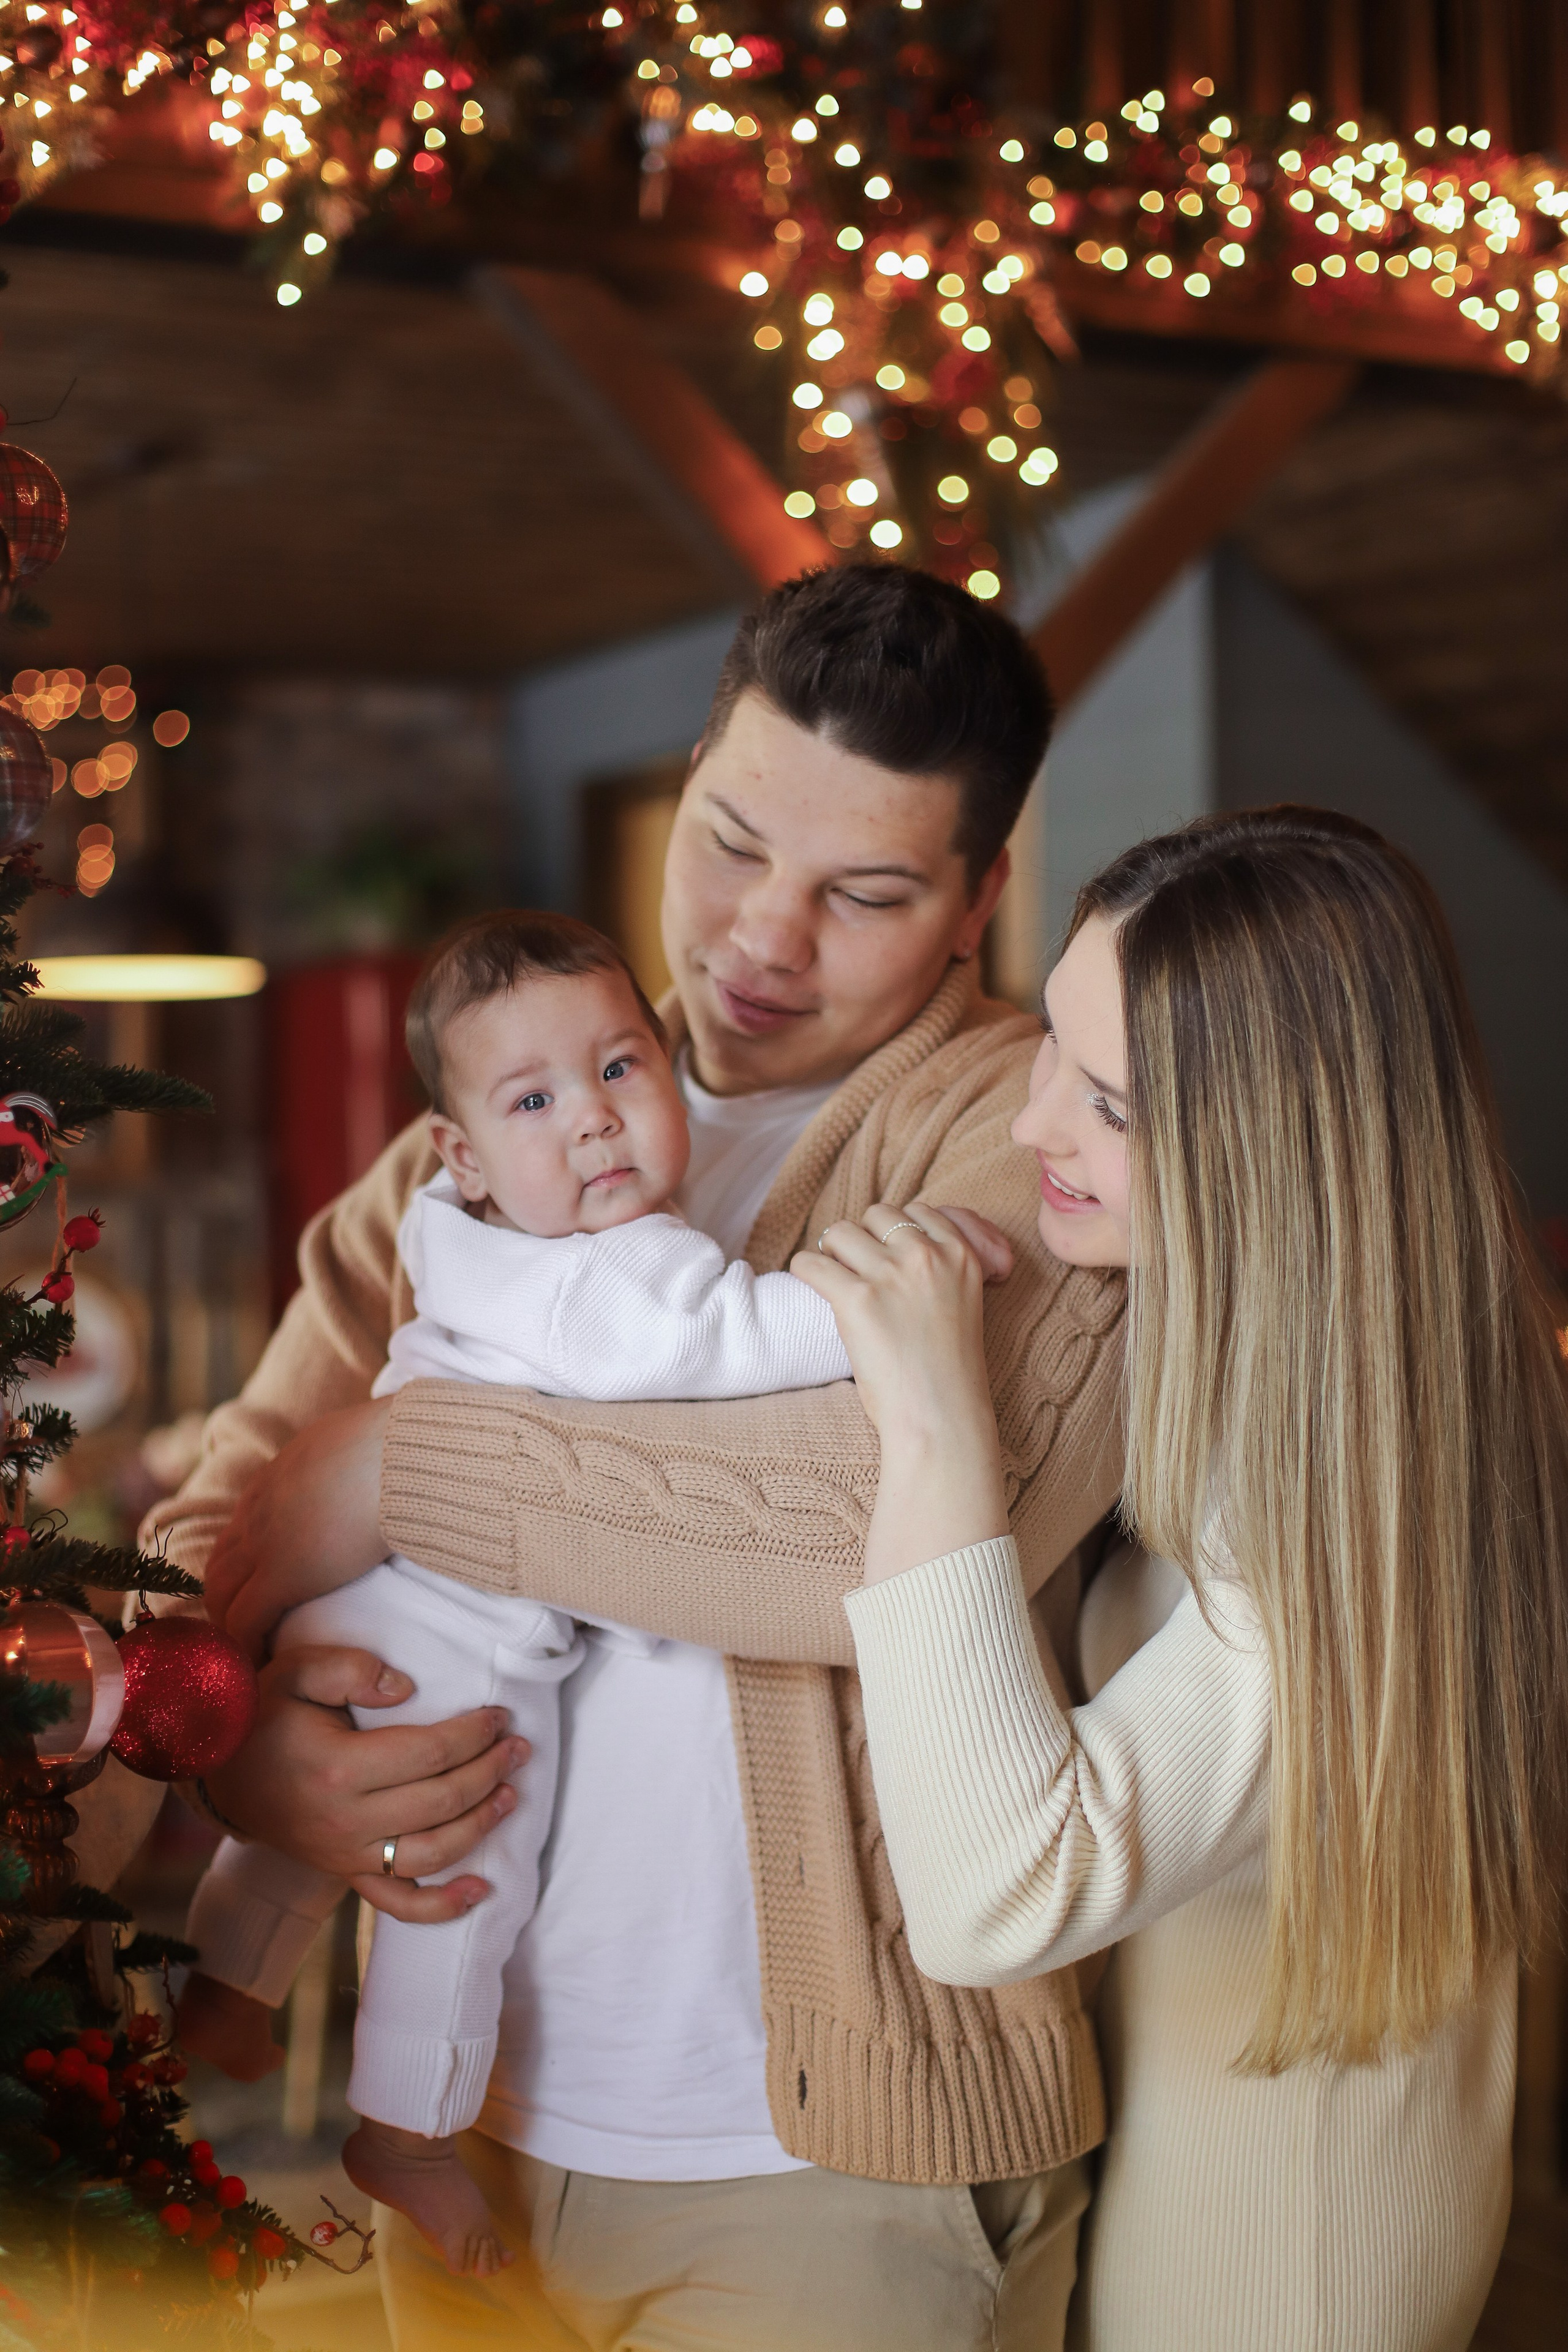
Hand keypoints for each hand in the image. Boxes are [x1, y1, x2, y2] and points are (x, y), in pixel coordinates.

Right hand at [202, 1644, 529, 1922]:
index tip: (499, 1716)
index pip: (430, 1753)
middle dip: (489, 1772)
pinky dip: (444, 1907)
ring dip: (481, 1826)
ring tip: (510, 1794)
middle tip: (517, 1748)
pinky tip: (483, 1889)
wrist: (220, 1771)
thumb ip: (350, 1669)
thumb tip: (406, 1688)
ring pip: (432, 1855)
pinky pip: (399, 1904)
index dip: (474, 1734)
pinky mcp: (346, 1875)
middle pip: (441, 1802)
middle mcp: (347, 1821)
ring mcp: (347, 1856)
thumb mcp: (295, 1671)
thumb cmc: (263, 1714)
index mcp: (339, 1768)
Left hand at [206, 1398, 392, 1659]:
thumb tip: (364, 1465)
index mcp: (278, 1478)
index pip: (242, 1527)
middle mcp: (259, 1509)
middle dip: (228, 1597)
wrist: (404, 1458)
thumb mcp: (353, 1444)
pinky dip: (246, 1645)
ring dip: (231, 1624)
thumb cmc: (400, 1447)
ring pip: (221, 1594)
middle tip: (250, 1628)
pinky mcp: (282, 1575)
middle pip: (220, 1562)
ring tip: (252, 1651)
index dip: (247, 1563)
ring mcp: (264, 1542)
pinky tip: (260, 1664)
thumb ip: (344, 1462)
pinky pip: (244, 1621)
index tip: (263, 1587)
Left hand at [791, 1201, 1008, 1584]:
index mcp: (961, 1255)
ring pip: (841, 1232)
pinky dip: (805, 1272)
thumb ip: (939, 1271)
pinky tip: (810, 1286)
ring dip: (833, 1252)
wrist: (941, 1419)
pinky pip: (812, 1262)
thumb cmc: (949, 1375)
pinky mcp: (857, 1298)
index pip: (919, 1211)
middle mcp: (927, 1255)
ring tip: (835, 1280)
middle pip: (878, 1214)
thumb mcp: (962, 1306)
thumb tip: (897, 1250)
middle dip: (864, 1238)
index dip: (896, 1231)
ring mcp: (891, 1274)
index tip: (886, 1254)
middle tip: (857, 1271)